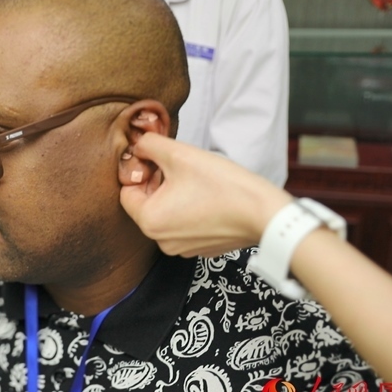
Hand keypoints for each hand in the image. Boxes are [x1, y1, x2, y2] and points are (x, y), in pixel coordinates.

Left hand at [120, 133, 291, 256]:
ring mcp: (181, 249)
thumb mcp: (180, 154)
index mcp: (149, 221)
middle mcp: (161, 241)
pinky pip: (184, 225)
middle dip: (158, 184)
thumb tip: (137, 143)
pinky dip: (190, 211)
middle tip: (182, 170)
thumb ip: (150, 145)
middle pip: (146, 204)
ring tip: (198, 184)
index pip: (127, 192)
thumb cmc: (223, 186)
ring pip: (165, 214)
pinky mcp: (199, 248)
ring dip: (174, 197)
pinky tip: (208, 199)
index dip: (141, 172)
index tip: (161, 162)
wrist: (264, 214)